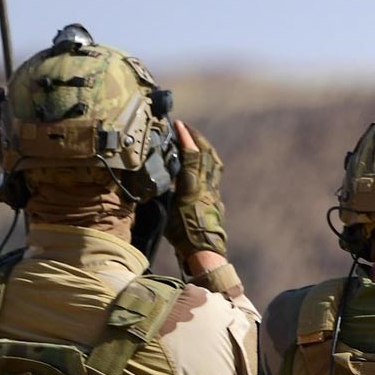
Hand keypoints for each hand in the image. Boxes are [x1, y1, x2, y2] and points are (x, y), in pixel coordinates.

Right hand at [166, 120, 228, 263]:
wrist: (204, 251)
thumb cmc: (182, 234)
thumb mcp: (168, 209)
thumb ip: (166, 189)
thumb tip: (158, 174)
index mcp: (193, 187)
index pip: (192, 156)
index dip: (185, 138)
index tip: (179, 124)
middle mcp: (207, 186)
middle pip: (207, 155)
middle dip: (197, 138)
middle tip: (186, 127)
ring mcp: (214, 192)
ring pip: (214, 163)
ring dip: (205, 147)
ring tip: (196, 139)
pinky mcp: (217, 199)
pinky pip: (215, 173)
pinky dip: (208, 161)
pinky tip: (202, 161)